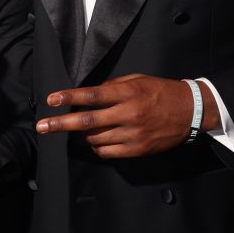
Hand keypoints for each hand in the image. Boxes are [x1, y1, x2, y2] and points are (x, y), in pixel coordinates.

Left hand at [34, 73, 218, 157]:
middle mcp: (129, 114)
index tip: (51, 99)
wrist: (191, 111)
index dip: (69, 97)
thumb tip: (88, 95)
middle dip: (60, 124)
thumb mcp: (137, 80)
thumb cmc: (161, 92)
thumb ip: (112, 87)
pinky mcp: (138, 149)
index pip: (92, 95)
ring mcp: (133, 134)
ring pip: (95, 138)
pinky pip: (107, 151)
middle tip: (41, 126)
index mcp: (128, 93)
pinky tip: (94, 140)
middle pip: (87, 122)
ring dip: (81, 135)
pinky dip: (96, 146)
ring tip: (78, 129)